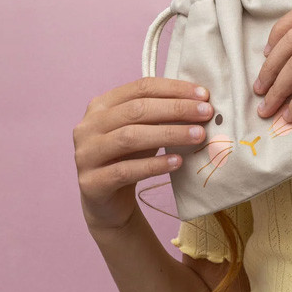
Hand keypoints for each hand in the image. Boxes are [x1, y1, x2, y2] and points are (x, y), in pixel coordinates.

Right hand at [73, 78, 215, 230]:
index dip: (174, 89)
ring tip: (198, 136)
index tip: (204, 95)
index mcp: (100, 106)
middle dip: (176, 109)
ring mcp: (86, 155)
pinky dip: (154, 165)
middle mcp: (88, 126)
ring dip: (169, 134)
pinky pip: (126, 170)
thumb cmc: (128, 158)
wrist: (106, 202)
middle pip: (136, 110)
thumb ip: (162, 114)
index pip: (140, 88)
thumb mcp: (143, 130)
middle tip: (206, 113)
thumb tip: (201, 102)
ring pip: (130, 138)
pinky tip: (178, 161)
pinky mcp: (92, 183)